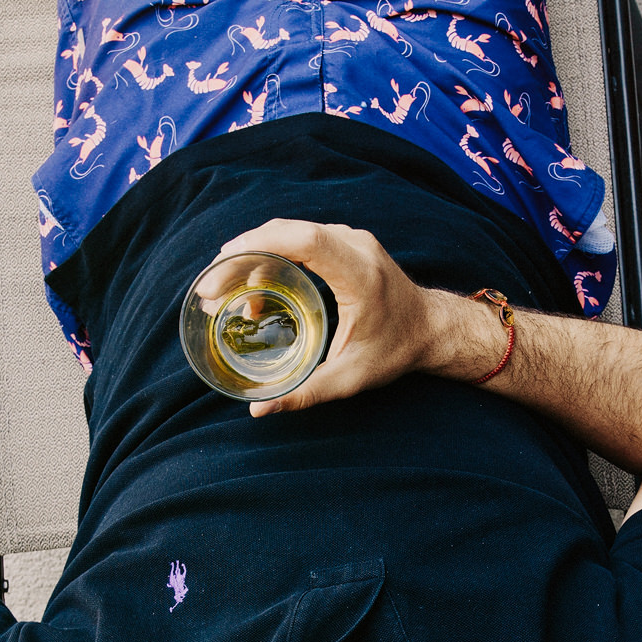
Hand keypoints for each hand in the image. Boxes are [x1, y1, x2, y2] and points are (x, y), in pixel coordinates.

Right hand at [204, 220, 444, 417]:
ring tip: (225, 293)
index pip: (305, 240)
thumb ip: (306, 394)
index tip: (223, 263)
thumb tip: (260, 410)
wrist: (431, 329)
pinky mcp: (346, 242)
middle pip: (288, 232)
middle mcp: (357, 248)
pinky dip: (271, 256)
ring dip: (254, 256)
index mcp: (359, 275)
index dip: (260, 244)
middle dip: (242, 255)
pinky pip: (301, 238)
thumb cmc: (394, 352)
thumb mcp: (350, 379)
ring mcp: (352, 240)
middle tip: (210, 287)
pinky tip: (254, 289)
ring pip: (290, 232)